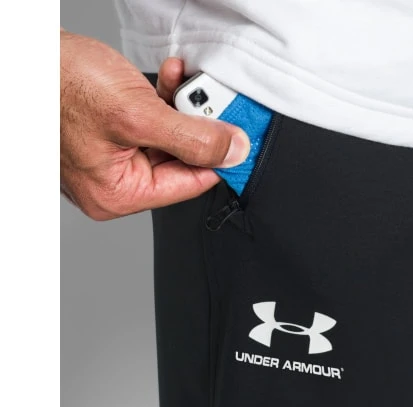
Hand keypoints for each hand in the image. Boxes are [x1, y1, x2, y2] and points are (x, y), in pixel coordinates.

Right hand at [60, 31, 249, 219]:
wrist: (24, 55)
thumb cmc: (59, 86)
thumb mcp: (137, 114)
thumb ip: (192, 137)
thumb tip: (232, 152)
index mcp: (119, 195)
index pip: (189, 184)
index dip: (217, 158)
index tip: (238, 136)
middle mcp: (115, 184)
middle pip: (180, 161)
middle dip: (195, 126)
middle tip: (206, 99)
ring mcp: (111, 159)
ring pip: (169, 139)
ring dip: (181, 108)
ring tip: (180, 82)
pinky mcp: (110, 135)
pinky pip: (151, 125)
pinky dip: (164, 101)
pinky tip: (167, 79)